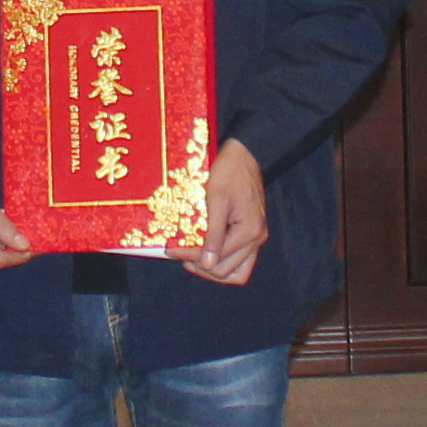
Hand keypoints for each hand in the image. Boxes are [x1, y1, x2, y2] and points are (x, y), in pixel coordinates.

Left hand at [181, 139, 266, 285]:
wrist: (245, 154)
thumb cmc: (229, 172)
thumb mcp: (216, 199)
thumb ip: (213, 233)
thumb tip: (208, 263)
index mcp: (249, 232)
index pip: (216, 259)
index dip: (190, 256)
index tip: (170, 250)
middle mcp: (256, 239)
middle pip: (227, 273)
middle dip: (201, 267)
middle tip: (180, 255)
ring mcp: (256, 238)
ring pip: (236, 272)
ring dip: (213, 269)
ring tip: (192, 258)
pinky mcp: (251, 233)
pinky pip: (238, 259)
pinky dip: (221, 260)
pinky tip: (204, 251)